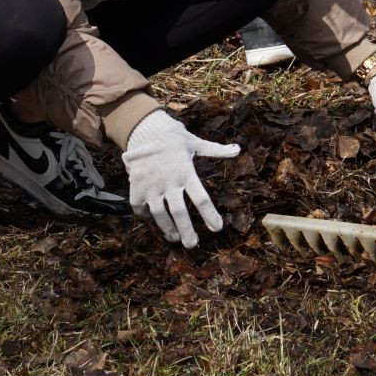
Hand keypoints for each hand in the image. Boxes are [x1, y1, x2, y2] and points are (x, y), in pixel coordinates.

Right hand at [121, 110, 239, 248]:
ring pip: (160, 214)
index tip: (217, 228)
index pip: (201, 198)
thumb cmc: (173, 138)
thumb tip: (238, 149)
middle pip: (180, 212)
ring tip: (174, 238)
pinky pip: (140, 208)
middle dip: (187, 231)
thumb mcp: (195, 142)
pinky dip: (146, 217)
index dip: (210, 215)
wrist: (143, 130)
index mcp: (186, 172)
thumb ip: (216, 150)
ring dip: (168, 228)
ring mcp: (151, 186)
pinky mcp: (136, 188)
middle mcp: (169, 182)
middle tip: (193, 245)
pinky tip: (153, 221)